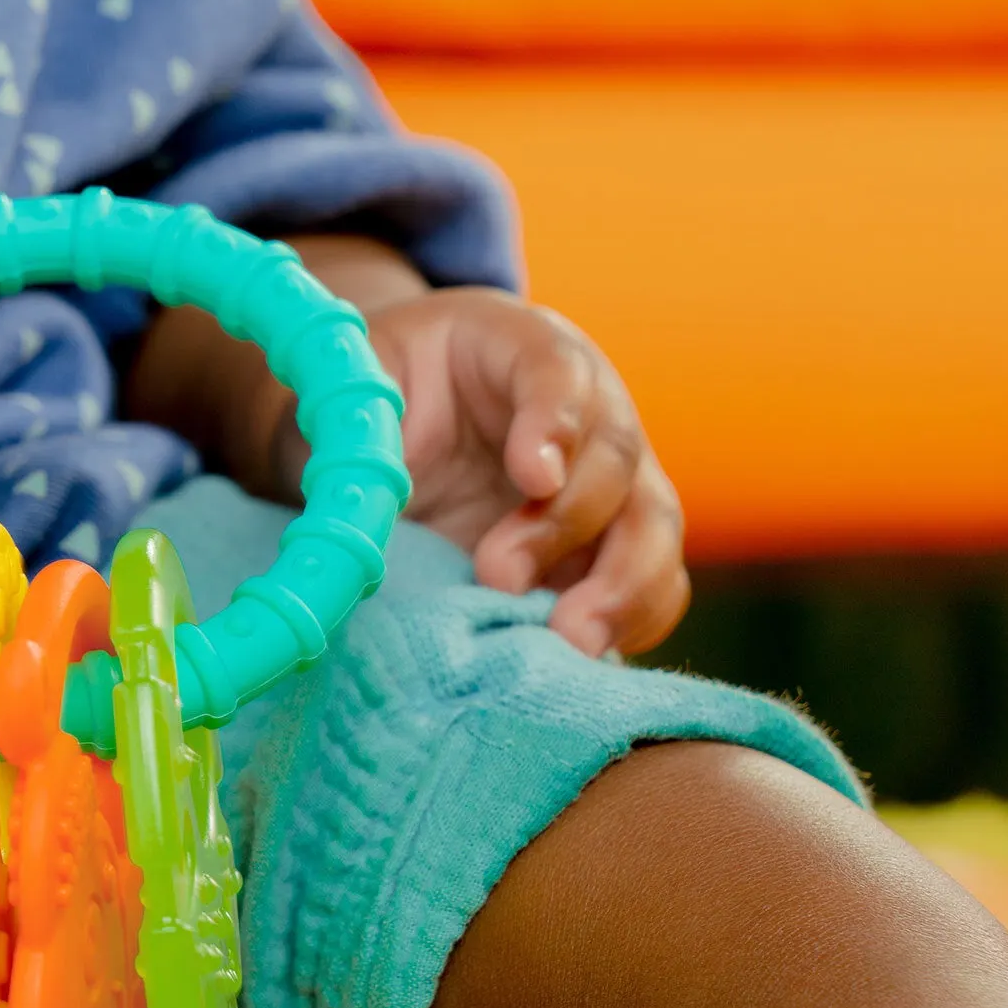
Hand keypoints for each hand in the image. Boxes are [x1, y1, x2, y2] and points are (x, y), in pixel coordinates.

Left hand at [334, 288, 687, 656]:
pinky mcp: (605, 549)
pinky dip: (632, 623)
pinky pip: (650, 585)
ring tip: (568, 640)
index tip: (533, 475)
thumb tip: (358, 495)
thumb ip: (361, 424)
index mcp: (516, 347)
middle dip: (568, 521)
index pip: (556, 368)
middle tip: (500, 575)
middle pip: (617, 453)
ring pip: (653, 525)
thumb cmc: (375, 396)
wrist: (392, 428)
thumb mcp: (354, 387)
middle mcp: (585, 409)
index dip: (555, 419)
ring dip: (621, 586)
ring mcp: (607, 482)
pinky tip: (584, 659)